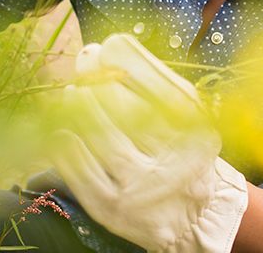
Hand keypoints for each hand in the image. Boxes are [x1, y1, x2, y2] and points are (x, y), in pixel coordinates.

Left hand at [49, 34, 248, 252]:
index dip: (125, 59)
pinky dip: (67, 145)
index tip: (106, 46)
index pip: (156, 84)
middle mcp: (174, 161)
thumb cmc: (181, 148)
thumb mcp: (185, 113)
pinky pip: (80, 171)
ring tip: (74, 93)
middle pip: (126, 108)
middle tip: (85, 66)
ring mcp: (142, 189)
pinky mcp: (113, 209)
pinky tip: (64, 130)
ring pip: (100, 138)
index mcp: (197, 131)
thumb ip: (150, 78)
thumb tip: (101, 48)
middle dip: (99, 80)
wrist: (190, 216)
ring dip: (81, 108)